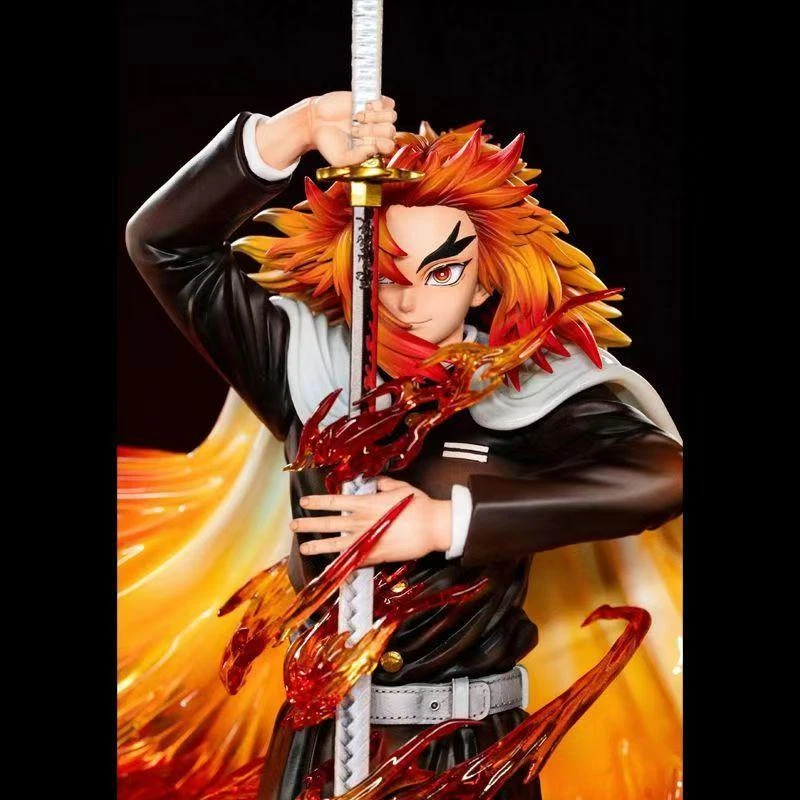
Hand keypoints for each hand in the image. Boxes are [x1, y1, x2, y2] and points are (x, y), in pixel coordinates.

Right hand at [254, 92, 396, 170]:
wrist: (315, 122)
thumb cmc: (328, 143)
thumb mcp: (340, 159)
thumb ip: (357, 158)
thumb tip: (373, 149)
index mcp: (372, 147)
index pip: (389, 147)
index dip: (381, 144)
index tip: (365, 142)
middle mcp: (376, 133)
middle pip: (391, 131)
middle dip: (374, 130)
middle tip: (356, 129)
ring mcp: (374, 116)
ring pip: (391, 116)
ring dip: (375, 117)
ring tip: (358, 117)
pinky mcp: (370, 101)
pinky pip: (388, 103)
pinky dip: (378, 104)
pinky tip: (364, 107)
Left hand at [293, 477, 451, 565]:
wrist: (432, 526)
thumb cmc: (419, 505)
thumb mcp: (400, 488)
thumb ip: (384, 485)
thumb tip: (377, 482)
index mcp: (366, 504)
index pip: (334, 502)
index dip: (317, 501)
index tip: (304, 502)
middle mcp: (361, 522)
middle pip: (329, 523)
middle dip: (309, 524)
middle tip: (294, 525)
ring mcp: (366, 540)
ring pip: (336, 544)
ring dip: (318, 545)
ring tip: (303, 547)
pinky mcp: (375, 555)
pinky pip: (353, 561)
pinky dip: (340, 565)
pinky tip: (328, 569)